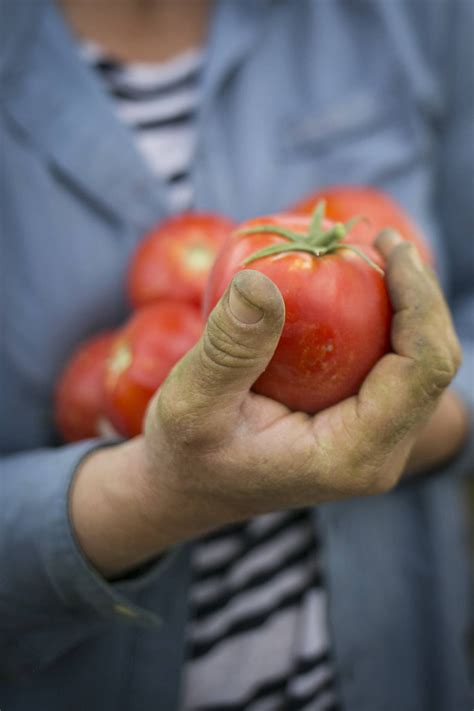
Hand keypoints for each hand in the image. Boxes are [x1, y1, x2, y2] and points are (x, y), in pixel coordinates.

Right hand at [143, 230, 461, 534]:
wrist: (189, 486)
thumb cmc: (186, 452)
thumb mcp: (192, 401)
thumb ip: (227, 349)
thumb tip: (260, 279)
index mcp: (353, 455)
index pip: (422, 370)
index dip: (420, 299)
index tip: (388, 246)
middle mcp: (378, 452)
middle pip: (432, 363)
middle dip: (419, 295)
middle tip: (381, 242)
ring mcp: (374, 440)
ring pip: (418, 363)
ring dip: (405, 305)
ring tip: (373, 256)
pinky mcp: (360, 425)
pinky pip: (392, 366)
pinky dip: (383, 321)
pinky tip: (353, 289)